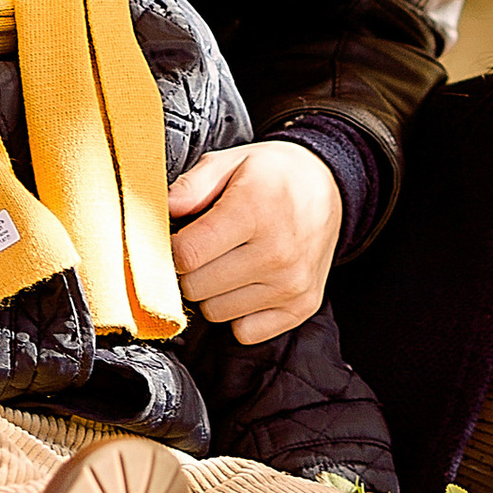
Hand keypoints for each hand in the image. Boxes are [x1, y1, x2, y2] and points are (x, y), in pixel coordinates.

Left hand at [168, 137, 341, 343]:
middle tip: (204, 249)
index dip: (171, 247)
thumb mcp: (231, 161)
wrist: (329, 188)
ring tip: (228, 263)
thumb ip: (192, 185)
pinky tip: (247, 284)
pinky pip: (245, 332)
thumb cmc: (272, 175)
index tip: (179, 237)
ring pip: (216, 312)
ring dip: (212, 292)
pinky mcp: (302, 307)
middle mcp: (277, 252)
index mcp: (254, 210)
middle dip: (190, 270)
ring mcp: (292, 284)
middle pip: (196, 287)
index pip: (187, 254)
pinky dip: (238, 313)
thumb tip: (163, 210)